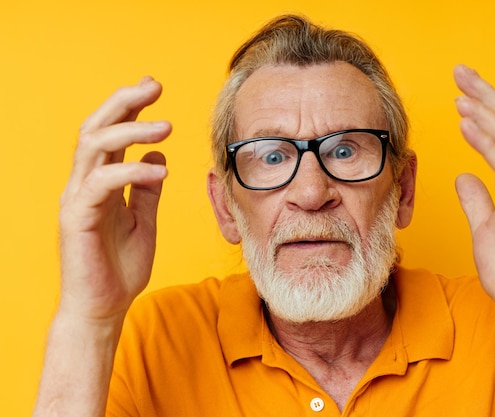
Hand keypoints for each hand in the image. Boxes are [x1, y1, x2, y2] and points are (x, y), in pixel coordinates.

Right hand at [58, 77, 170, 320]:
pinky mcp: (78, 219)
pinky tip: (159, 171)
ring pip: (93, 147)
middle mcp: (85, 184)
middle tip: (154, 85)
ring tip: (165, 127)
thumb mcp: (144, 221)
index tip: (154, 88)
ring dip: (130, 131)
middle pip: (96, 128)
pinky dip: (132, 172)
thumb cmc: (121, 267)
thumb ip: (147, 190)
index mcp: (101, 182)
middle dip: (124, 102)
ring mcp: (78, 199)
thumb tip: (158, 156)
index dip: (130, 108)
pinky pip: (102, 184)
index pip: (111, 134)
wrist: (104, 308)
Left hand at [453, 65, 494, 324]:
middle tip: (461, 73)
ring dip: (486, 114)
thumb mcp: (484, 227)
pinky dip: (488, 144)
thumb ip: (476, 200)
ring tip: (460, 96)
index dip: (486, 107)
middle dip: (487, 96)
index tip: (460, 88)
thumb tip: (463, 175)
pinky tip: (468, 126)